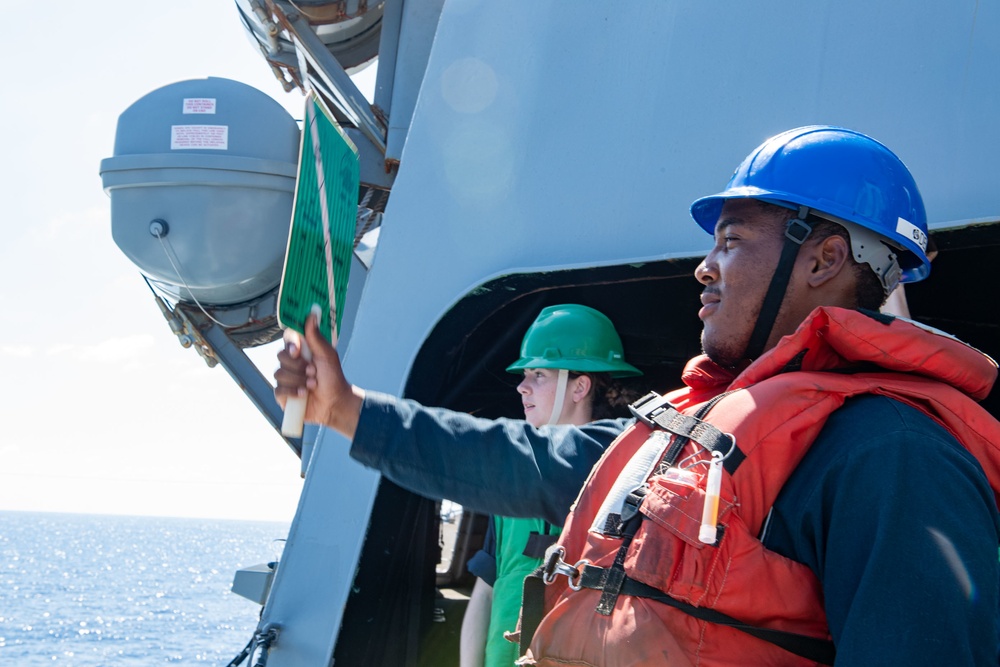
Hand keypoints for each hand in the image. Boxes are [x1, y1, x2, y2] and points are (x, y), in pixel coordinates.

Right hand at [274, 314, 364, 438]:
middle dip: (298, 365)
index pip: (288, 339)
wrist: (335, 402)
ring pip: (279, 373)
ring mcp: (285, 378)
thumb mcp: (327, 355)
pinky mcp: (282, 394)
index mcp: (301, 350)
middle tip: (313, 371)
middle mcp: (291, 362)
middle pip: (281, 356)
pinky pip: (279, 389)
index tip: (298, 350)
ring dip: (299, 379)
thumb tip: (312, 314)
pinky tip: (304, 394)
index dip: (290, 343)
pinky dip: (293, 391)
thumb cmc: (333, 378)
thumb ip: (316, 337)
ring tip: (313, 384)